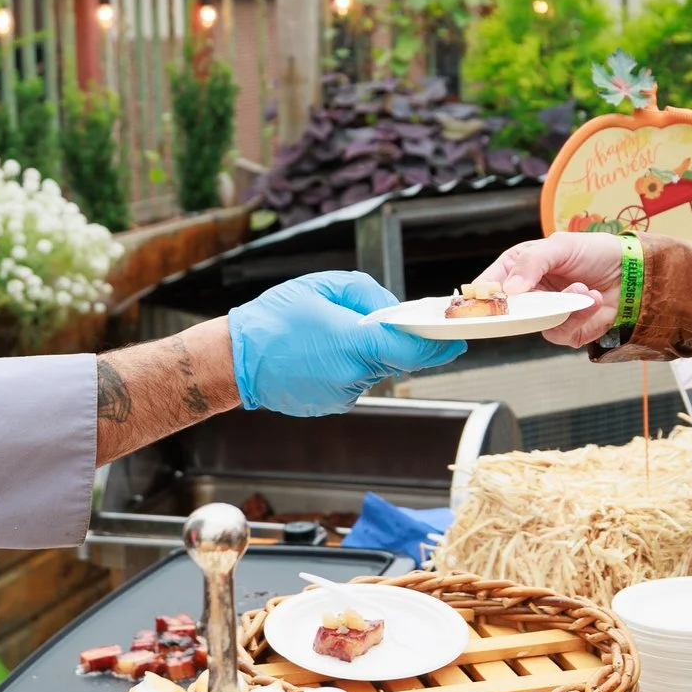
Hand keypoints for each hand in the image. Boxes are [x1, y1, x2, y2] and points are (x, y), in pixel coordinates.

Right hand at [227, 272, 465, 415]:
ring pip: (373, 368)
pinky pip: (353, 380)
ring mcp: (342, 395)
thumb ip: (367, 295)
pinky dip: (346, 365)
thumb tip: (391, 311)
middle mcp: (353, 376)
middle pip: (394, 357)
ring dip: (363, 351)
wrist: (235, 359)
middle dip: (390, 338)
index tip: (457, 339)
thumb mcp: (324, 286)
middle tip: (366, 318)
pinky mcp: (331, 405)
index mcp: (355, 344)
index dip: (440, 346)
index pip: (414, 351)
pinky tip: (317, 353)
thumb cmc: (275, 318)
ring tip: (326, 334)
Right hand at [475, 233, 625, 345]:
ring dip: (563, 307)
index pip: (487, 285)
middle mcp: (528, 294)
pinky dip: (579, 315)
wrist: (631, 271)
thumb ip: (532, 263)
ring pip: (536, 325)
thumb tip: (509, 289)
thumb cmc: (593, 251)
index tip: (480, 305)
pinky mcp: (566, 330)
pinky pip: (561, 332)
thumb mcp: (560, 246)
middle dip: (524, 309)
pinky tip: (594, 298)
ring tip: (584, 288)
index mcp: (517, 268)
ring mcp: (545, 314)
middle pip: (507, 314)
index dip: (480, 298)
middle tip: (540, 301)